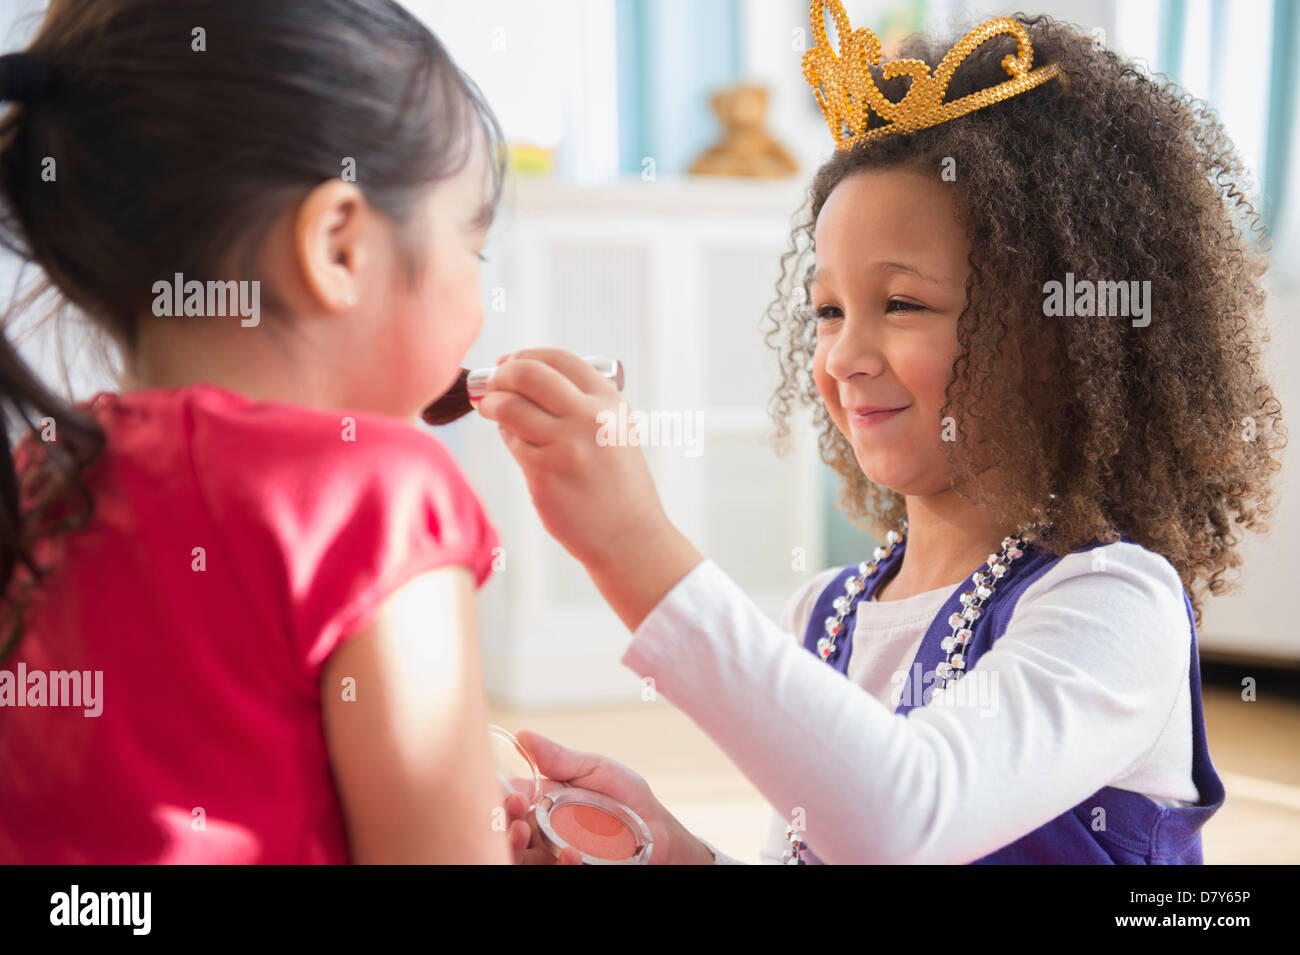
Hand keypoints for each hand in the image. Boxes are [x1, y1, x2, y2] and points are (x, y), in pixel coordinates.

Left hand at [476, 349, 668, 568]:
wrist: (628, 534)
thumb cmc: (617, 482)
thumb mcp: (614, 429)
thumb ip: (580, 402)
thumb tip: (522, 377)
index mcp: (609, 402)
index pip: (559, 359)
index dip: (526, 355)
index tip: (509, 362)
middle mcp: (589, 418)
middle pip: (528, 375)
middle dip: (501, 375)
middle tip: (491, 384)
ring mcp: (565, 446)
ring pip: (510, 408)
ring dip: (492, 405)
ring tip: (490, 409)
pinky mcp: (544, 473)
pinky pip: (512, 443)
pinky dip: (507, 437)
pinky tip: (515, 442)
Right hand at [505, 729, 715, 864]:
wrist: (658, 830)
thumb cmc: (624, 796)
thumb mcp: (594, 769)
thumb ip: (559, 758)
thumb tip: (522, 735)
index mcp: (540, 801)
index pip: (507, 800)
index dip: (498, 798)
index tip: (505, 793)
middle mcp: (540, 831)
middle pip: (506, 832)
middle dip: (501, 825)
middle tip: (512, 814)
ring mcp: (553, 854)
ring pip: (521, 858)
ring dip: (516, 848)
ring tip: (525, 832)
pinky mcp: (571, 868)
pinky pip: (553, 871)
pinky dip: (560, 864)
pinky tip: (571, 853)